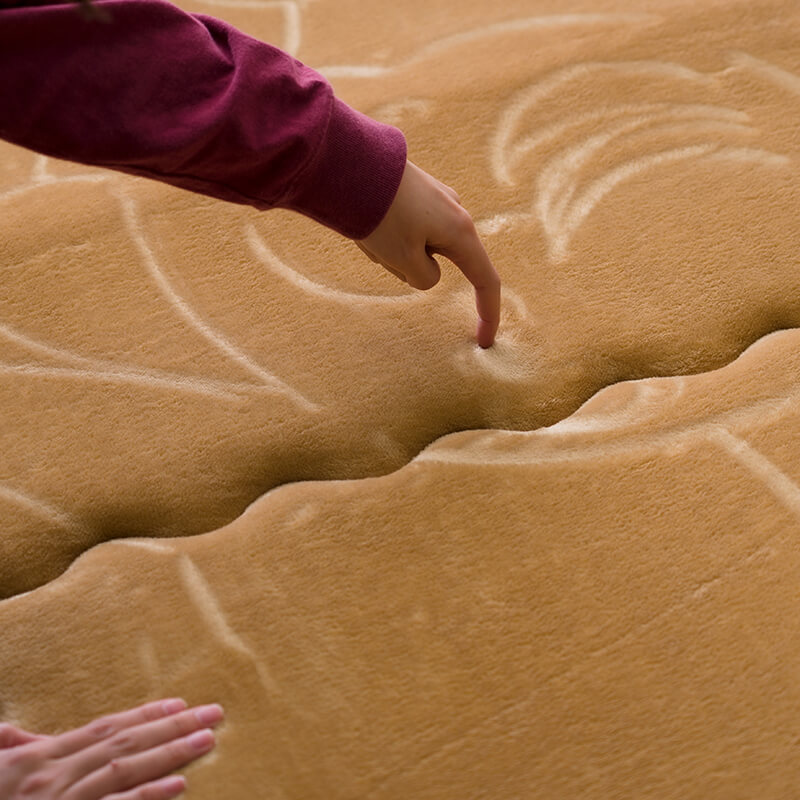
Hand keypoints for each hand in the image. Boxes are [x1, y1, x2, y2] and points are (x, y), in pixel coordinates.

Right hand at [0, 698, 222, 799]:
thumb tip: (11, 729)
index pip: (105, 729)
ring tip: (208, 739)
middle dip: (173, 726)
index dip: (145, 714)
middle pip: (125, 744)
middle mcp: (55, 778)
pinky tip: (179, 786)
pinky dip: (147, 799)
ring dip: (171, 753)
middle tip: (215, 713)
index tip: (181, 702)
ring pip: (125, 772)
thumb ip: (8, 749)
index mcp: (40, 761)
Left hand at [357, 160, 500, 347]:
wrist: (352, 162)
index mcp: (460, 232)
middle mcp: (456, 212)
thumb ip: (424, 277)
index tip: (484, 341)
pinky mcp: (416, 191)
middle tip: (378, 251)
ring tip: (367, 231)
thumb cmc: (380, 215)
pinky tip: (366, 219)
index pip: (485, 281)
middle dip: (408, 268)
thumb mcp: (403, 260)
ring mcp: (437, 199)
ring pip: (418, 247)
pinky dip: (388, 235)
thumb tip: (428, 269)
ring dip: (393, 252)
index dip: (488, 313)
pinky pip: (406, 228)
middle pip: (440, 262)